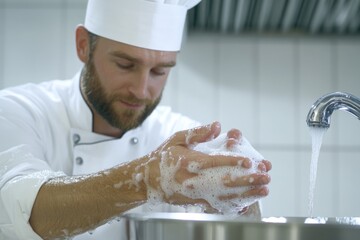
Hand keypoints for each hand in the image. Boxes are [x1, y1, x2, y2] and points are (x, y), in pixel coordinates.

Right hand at [142, 122, 270, 212]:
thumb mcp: (177, 139)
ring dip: (246, 193)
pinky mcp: (196, 202)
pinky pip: (218, 204)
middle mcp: (193, 180)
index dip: (233, 161)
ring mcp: (195, 193)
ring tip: (264, 190)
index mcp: (189, 162)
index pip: (215, 162)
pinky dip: (234, 204)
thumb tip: (217, 125)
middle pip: (224, 181)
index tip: (249, 161)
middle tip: (265, 177)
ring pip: (225, 195)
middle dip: (247, 179)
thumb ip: (198, 133)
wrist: (148, 180)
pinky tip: (248, 203)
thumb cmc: (164, 157)